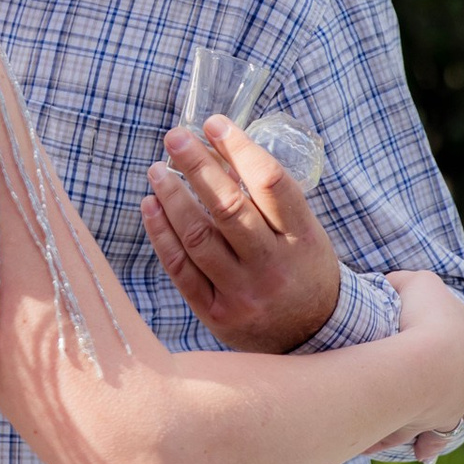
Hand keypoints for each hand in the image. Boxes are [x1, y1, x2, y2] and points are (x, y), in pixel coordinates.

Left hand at [139, 116, 341, 353]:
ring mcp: (245, 294)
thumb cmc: (302, 269)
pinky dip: (161, 234)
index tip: (213, 123)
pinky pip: (181, 268)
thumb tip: (217, 148)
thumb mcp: (304, 232)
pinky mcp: (217, 314)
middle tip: (174, 137)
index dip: (240, 148)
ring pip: (199, 237)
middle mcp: (274, 266)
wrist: (313, 340)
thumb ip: (268, 198)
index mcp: (303, 238)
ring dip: (172, 197)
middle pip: (229, 207)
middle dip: (197, 166)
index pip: (271, 183)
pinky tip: (150, 206)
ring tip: (156, 170)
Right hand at [363, 270, 463, 460]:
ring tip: (425, 452)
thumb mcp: (418, 284)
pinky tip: (376, 447)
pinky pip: (404, 437)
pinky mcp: (421, 426)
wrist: (421, 363)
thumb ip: (408, 284)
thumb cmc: (428, 318)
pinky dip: (390, 440)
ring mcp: (450, 409)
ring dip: (435, 439)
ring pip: (447, 430)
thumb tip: (394, 286)